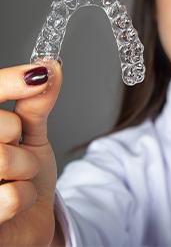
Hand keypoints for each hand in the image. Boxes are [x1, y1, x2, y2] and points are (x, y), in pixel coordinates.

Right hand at [0, 60, 62, 245]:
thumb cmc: (23, 174)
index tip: (41, 74)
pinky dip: (25, 196)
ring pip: (4, 161)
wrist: (26, 217)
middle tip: (16, 146)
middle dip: (18, 136)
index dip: (10, 82)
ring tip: (17, 176)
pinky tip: (13, 202)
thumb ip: (35, 104)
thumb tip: (50, 67)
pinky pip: (12, 196)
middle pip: (0, 128)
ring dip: (26, 168)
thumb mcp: (31, 134)